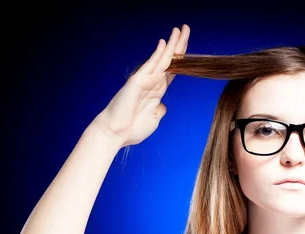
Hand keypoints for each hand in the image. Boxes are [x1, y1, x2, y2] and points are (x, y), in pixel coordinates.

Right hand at [93, 24, 189, 145]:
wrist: (115, 134)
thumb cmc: (131, 129)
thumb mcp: (153, 120)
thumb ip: (159, 110)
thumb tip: (162, 106)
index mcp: (157, 91)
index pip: (173, 70)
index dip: (182, 58)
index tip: (188, 45)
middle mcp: (152, 83)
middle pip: (170, 60)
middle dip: (179, 45)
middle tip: (187, 28)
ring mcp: (145, 81)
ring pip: (163, 59)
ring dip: (172, 44)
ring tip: (180, 29)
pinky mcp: (137, 81)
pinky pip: (150, 65)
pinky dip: (157, 54)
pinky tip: (164, 43)